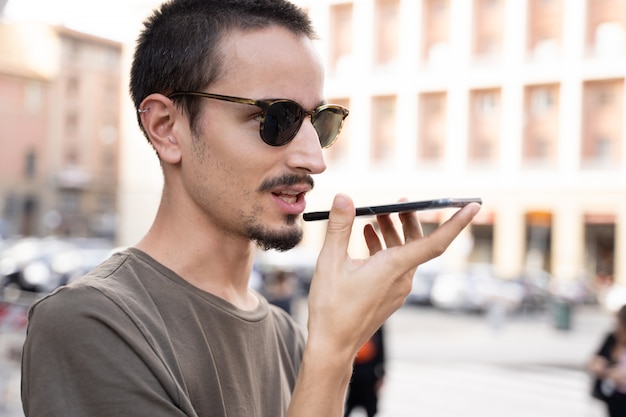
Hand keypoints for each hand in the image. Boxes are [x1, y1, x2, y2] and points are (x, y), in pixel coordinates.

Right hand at [306, 193, 479, 361]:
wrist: (333, 346)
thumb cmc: (331, 307)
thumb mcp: (330, 261)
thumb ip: (339, 227)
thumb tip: (344, 197)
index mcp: (394, 269)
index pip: (435, 243)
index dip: (456, 222)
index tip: (474, 206)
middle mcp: (402, 280)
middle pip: (417, 242)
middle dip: (410, 219)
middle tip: (400, 201)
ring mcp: (397, 290)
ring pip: (405, 253)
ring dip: (393, 232)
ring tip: (375, 217)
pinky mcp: (390, 296)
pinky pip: (396, 265)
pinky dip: (386, 248)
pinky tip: (368, 238)